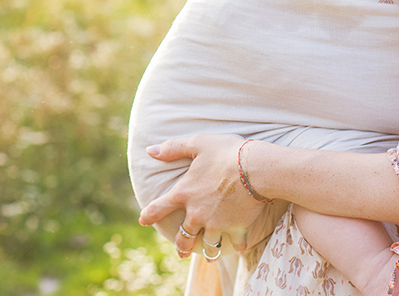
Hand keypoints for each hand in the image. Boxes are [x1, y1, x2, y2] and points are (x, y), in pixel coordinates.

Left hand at [137, 134, 272, 256]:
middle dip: (181, 246)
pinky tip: (238, 245)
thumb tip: (150, 151)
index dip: (148, 215)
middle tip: (181, 252)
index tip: (143, 221)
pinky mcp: (237, 228)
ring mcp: (217, 224)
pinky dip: (237, 244)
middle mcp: (197, 213)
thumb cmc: (226, 152)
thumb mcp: (196, 143)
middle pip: (184, 237)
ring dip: (208, 251)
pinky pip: (236, 243)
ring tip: (209, 255)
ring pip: (208, 245)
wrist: (256, 168)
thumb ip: (172, 148)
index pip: (159, 208)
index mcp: (183, 193)